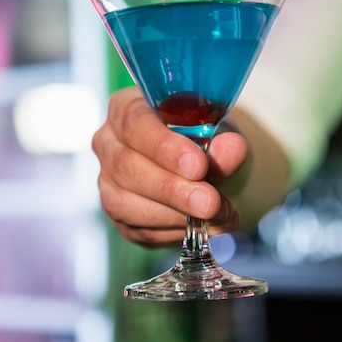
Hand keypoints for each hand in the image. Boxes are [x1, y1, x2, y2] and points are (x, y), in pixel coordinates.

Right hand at [92, 87, 248, 246]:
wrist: (202, 166)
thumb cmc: (202, 137)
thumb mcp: (216, 131)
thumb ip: (221, 140)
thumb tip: (233, 147)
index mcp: (125, 109)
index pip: (135, 124)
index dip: (165, 147)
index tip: (198, 165)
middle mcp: (108, 144)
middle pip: (127, 168)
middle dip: (172, 190)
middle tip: (210, 202)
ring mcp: (107, 183)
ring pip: (125, 204)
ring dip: (176, 216)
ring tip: (219, 216)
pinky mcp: (120, 217)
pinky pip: (139, 230)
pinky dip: (176, 232)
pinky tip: (207, 228)